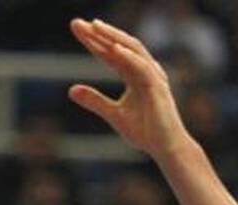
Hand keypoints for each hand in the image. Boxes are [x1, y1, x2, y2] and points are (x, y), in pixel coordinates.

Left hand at [67, 19, 194, 160]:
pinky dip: (130, 57)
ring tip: (95, 27)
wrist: (165, 147)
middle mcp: (143, 71)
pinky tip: (115, 49)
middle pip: (118, 46)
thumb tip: (71, 89)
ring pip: (132, 50)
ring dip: (113, 37)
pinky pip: (143, 68)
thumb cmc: (145, 131)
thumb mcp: (113, 114)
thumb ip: (95, 100)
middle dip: (98, 34)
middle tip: (77, 23)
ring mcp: (152, 77)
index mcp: (133, 75)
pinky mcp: (158, 88)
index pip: (109, 53)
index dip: (93, 41)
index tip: (76, 28)